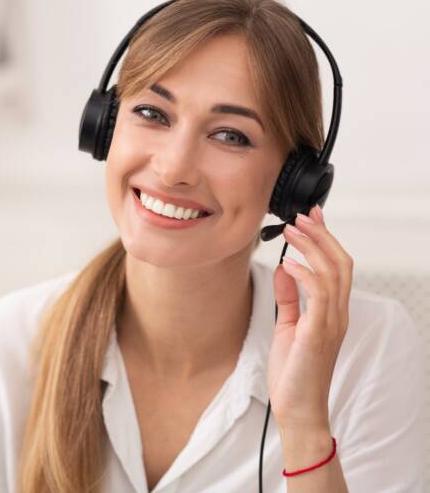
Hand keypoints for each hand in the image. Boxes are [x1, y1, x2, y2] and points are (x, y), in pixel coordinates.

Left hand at [267, 204, 353, 432]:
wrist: (297, 408)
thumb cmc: (294, 371)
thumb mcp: (289, 326)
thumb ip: (289, 298)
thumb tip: (284, 269)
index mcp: (332, 311)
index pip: (337, 266)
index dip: (327, 238)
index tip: (312, 216)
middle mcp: (337, 313)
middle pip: (340, 262)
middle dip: (321, 235)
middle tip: (301, 216)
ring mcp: (330, 322)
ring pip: (333, 272)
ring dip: (312, 247)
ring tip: (291, 230)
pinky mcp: (317, 332)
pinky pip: (318, 294)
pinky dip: (304, 274)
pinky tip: (289, 263)